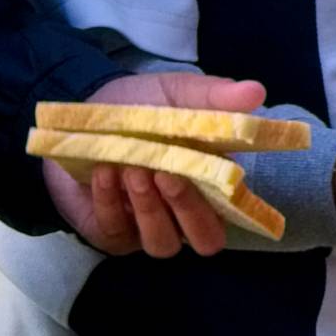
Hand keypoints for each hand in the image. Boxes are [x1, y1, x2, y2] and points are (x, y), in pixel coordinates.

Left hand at [45, 67, 269, 255]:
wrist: (79, 115)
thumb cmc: (140, 108)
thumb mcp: (177, 94)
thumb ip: (214, 96)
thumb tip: (256, 91)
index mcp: (212, 183)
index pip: (237, 209)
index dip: (234, 202)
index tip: (224, 174)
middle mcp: (185, 214)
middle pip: (206, 239)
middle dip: (188, 209)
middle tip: (167, 174)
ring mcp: (149, 228)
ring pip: (162, 243)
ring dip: (149, 209)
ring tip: (133, 170)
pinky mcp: (113, 233)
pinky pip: (117, 231)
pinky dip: (110, 203)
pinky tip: (104, 174)